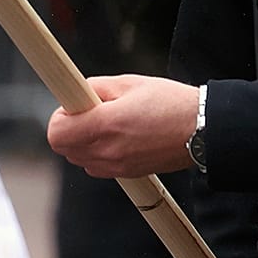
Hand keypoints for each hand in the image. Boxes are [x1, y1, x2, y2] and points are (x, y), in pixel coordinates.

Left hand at [47, 75, 199, 178]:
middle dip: (69, 128)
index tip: (71, 105)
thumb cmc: (171, 104)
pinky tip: (119, 138)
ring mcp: (116, 167)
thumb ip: (98, 87)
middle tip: (89, 111)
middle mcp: (107, 150)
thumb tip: (77, 91)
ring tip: (108, 124)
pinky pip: (97, 167)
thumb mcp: (132, 83)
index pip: (57, 132)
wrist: (201, 131)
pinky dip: (98, 153)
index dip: (59, 116)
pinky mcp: (126, 174)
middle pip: (63, 148)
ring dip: (83, 142)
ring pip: (79, 159)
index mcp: (107, 123)